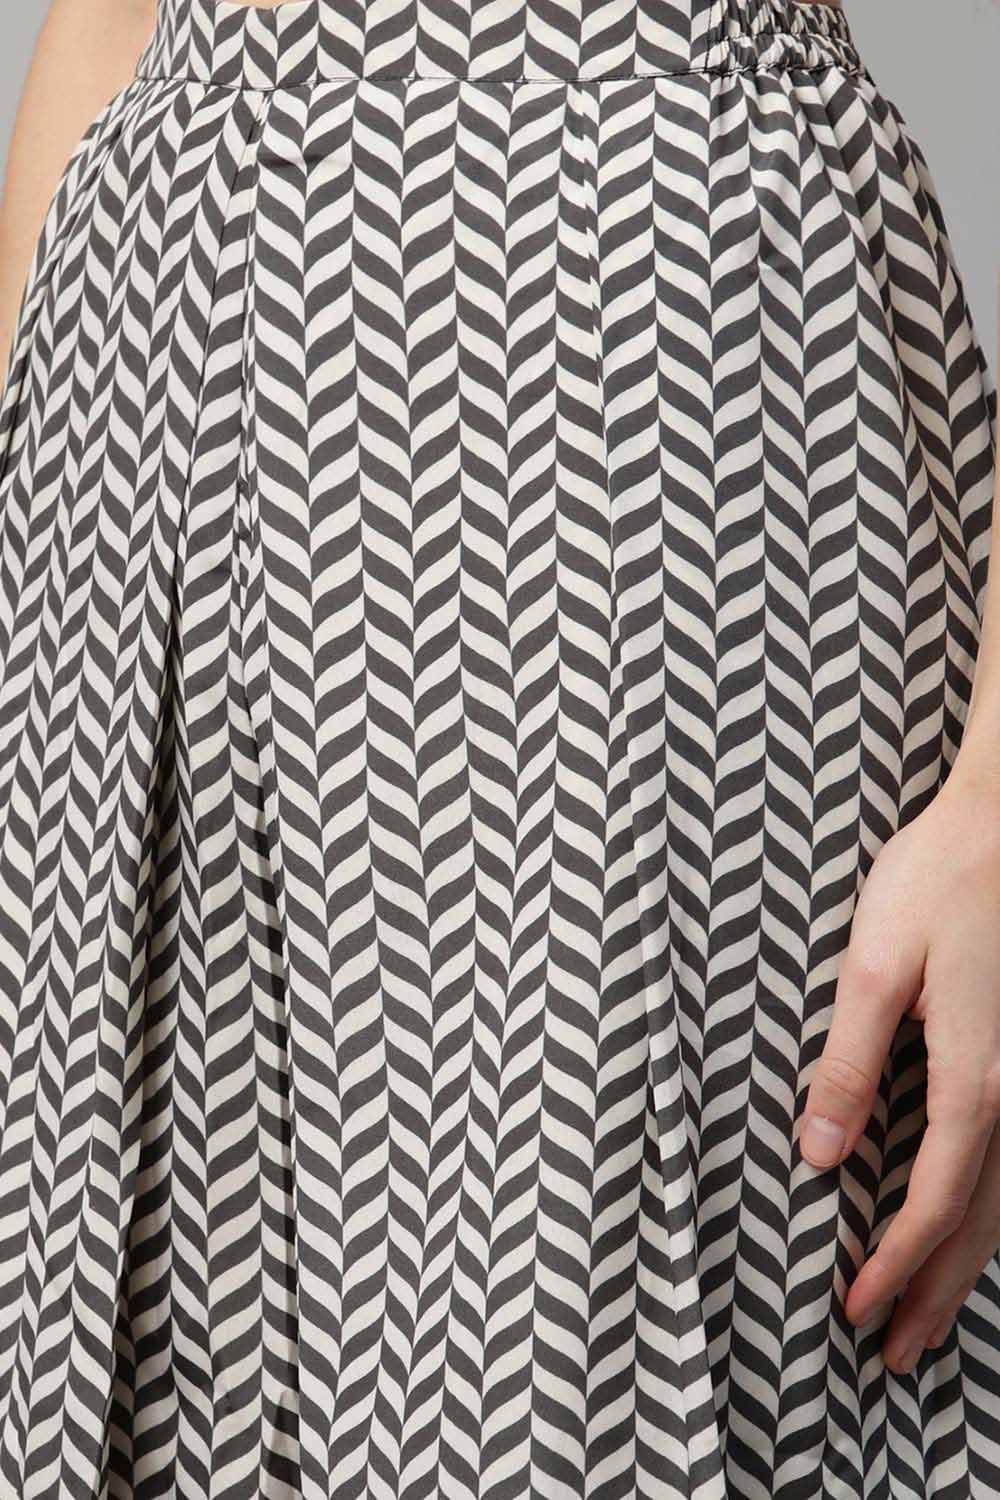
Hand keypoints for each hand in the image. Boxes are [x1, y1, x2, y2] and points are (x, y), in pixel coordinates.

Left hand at [799, 767, 999, 1374]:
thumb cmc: (939, 881)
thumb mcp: (876, 964)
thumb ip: (850, 1061)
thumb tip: (818, 1152)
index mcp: (978, 1077)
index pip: (936, 1199)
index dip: (896, 1263)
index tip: (854, 1310)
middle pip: (982, 1223)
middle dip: (934, 1292)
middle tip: (894, 1356)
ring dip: (966, 1270)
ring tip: (929, 1326)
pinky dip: (992, 1219)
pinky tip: (973, 1235)